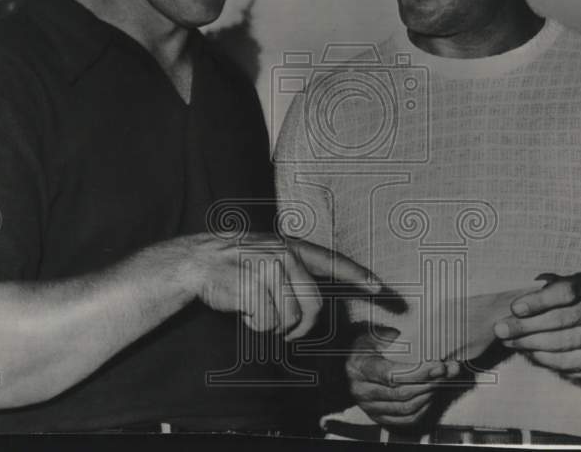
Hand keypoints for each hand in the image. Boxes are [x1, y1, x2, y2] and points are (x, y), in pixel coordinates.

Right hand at [180, 233, 380, 339]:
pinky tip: (245, 309)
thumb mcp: (271, 258)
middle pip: (313, 306)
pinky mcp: (251, 286)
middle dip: (301, 327)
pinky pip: (267, 322)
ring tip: (258, 310)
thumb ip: (297, 274)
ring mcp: (268, 269)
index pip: (333, 262)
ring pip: (289, 318)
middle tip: (287, 331)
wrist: (200, 260)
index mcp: (294, 248)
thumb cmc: (240, 265)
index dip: (359, 276)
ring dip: (273, 325)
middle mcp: (285, 255)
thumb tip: (318, 305)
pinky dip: (256, 325)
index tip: (380, 288)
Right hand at [346, 327, 460, 427]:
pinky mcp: (378, 417)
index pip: (392, 375)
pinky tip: (430, 395)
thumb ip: (398, 339)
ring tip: (441, 381)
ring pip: (406, 408)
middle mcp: (363, 391)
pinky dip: (422, 409)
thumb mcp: (375, 335)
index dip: (419, 372)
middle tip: (447, 371)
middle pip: (402, 393)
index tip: (438, 365)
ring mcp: (370, 407)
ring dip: (429, 395)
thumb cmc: (364, 347)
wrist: (347, 364)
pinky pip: (405, 420)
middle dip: (430, 382)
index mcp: (361, 367)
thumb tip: (425, 344)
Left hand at [493, 272, 580, 377]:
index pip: (565, 291)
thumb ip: (538, 292)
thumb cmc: (563, 303)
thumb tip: (509, 305)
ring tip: (507, 340)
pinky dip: (540, 356)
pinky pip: (563, 361)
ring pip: (560, 342)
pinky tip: (524, 350)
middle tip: (500, 329)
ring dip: (528, 342)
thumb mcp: (555, 289)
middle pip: (560, 319)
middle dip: (526, 326)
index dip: (539, 300)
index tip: (514, 308)